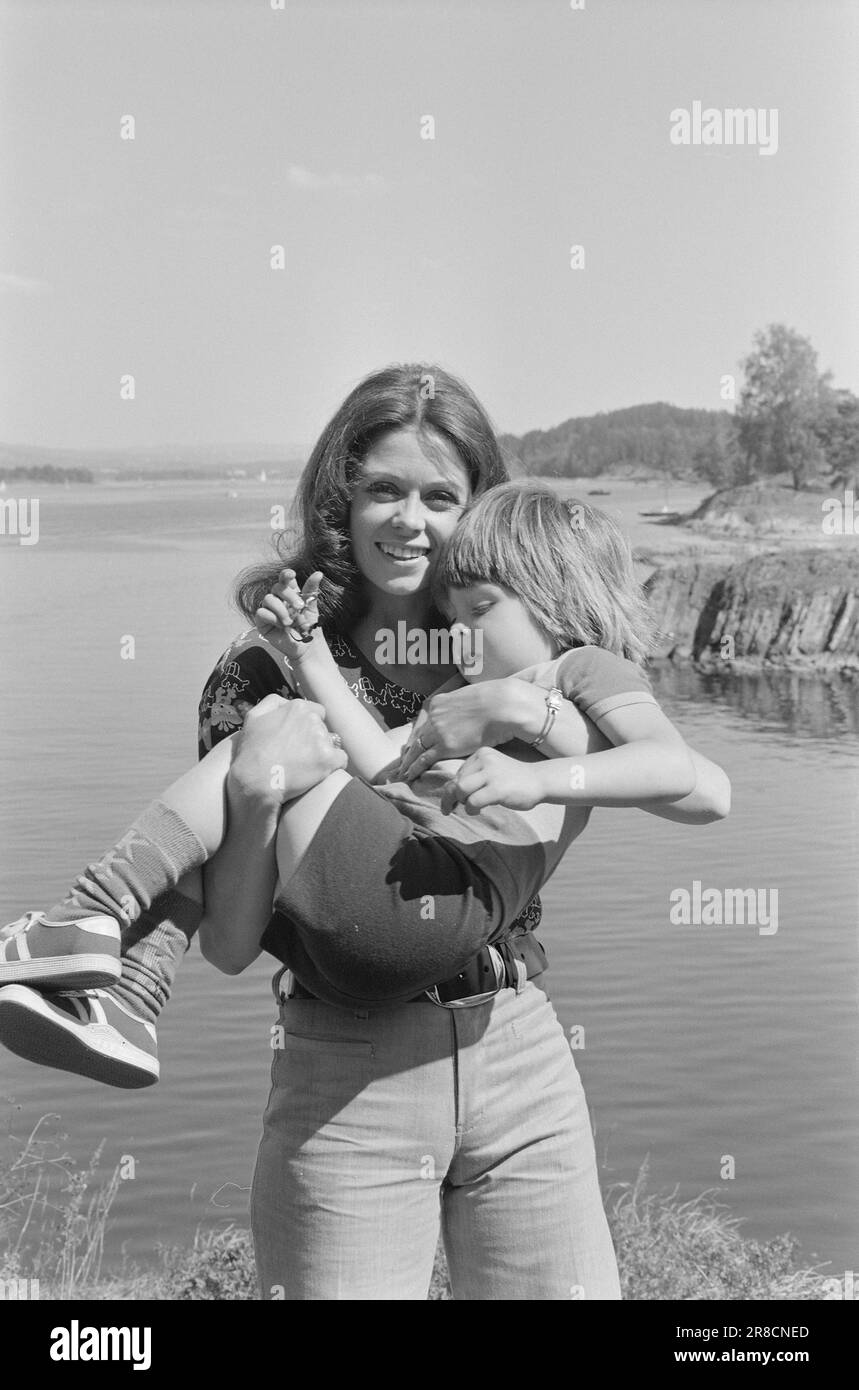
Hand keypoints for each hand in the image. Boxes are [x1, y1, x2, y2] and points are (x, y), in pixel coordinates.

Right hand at [228, 693, 346, 804]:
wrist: (255, 781)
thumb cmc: (251, 751)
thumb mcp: (253, 717)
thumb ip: (273, 703)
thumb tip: (288, 702)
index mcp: (297, 707)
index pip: (316, 712)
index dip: (307, 727)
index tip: (298, 740)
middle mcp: (312, 719)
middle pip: (323, 728)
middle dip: (314, 739)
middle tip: (299, 754)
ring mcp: (322, 739)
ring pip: (332, 744)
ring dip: (322, 752)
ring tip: (306, 765)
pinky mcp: (329, 759)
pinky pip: (341, 759)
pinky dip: (334, 766)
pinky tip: (320, 772)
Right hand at [254, 569, 322, 660]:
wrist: (306, 646)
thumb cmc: (308, 627)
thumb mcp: (312, 608)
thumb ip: (312, 591)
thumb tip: (318, 573)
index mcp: (290, 593)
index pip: (285, 579)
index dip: (286, 574)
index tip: (291, 575)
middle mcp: (278, 599)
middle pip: (277, 587)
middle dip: (289, 596)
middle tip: (300, 607)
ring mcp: (269, 609)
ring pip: (268, 599)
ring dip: (281, 609)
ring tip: (290, 622)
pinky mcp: (262, 621)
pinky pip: (261, 613)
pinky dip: (273, 619)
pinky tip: (281, 626)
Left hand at [397, 679, 522, 780]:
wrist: (502, 705)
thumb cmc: (495, 702)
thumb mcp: (471, 698)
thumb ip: (463, 707)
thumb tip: (469, 713)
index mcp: (439, 703)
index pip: (424, 723)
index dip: (417, 736)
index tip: (410, 745)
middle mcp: (435, 716)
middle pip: (417, 736)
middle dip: (408, 750)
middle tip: (400, 762)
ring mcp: (438, 730)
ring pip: (417, 749)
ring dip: (408, 761)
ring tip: (402, 772)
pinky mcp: (446, 745)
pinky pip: (424, 759)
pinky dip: (415, 768)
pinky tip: (410, 775)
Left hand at [440, 747, 543, 815]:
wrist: (540, 781)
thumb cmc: (514, 780)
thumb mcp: (492, 771)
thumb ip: (473, 777)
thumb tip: (448, 792)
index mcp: (482, 754)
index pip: (458, 773)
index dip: (453, 788)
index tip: (455, 800)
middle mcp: (484, 760)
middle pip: (456, 781)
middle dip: (450, 797)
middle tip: (449, 809)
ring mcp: (491, 773)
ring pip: (461, 790)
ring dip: (461, 802)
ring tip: (470, 808)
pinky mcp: (497, 788)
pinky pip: (473, 801)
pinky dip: (471, 809)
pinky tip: (479, 811)